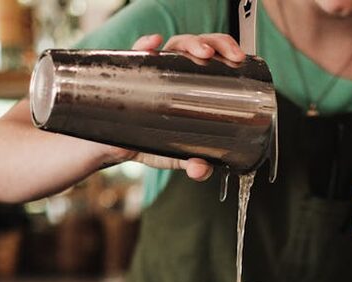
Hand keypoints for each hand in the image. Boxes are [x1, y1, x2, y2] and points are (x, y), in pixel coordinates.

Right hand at [104, 33, 246, 181]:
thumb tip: (201, 169)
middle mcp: (174, 71)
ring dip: (190, 43)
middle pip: (200, 46)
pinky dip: (145, 44)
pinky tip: (153, 43)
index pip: (213, 57)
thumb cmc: (147, 142)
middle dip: (217, 43)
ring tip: (202, 53)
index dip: (227, 51)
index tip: (239, 58)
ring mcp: (153, 69)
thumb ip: (192, 164)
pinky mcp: (130, 72)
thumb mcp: (174, 155)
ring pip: (175, 44)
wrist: (113, 147)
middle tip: (227, 57)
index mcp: (190, 83)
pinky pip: (136, 52)